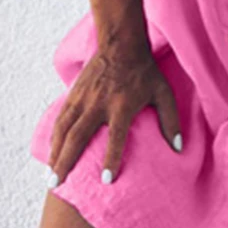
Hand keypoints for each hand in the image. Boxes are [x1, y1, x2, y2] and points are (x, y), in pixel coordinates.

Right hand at [47, 30, 182, 188]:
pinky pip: (61, 119)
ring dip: (55, 153)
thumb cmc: (145, 71)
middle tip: (57, 185)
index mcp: (122, 105)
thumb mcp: (163, 93)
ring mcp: (83, 98)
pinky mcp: (74, 93)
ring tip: (50, 176)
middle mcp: (99, 103)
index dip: (111, 158)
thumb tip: (178, 148)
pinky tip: (52, 152)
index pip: (116, 137)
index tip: (106, 180)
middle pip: (78, 136)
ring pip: (64, 129)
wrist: (121, 43)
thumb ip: (170, 120)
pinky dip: (54, 137)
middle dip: (66, 162)